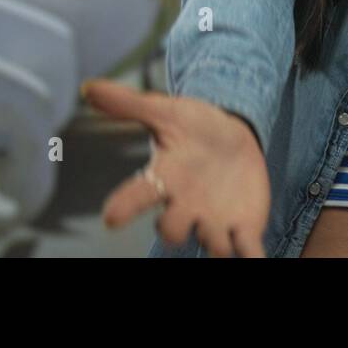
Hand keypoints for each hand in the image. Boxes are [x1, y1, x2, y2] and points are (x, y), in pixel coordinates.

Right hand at [81, 80, 270, 256]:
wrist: (233, 136)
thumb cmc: (192, 127)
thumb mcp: (165, 110)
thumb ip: (128, 103)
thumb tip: (89, 86)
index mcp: (165, 179)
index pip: (138, 195)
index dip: (124, 207)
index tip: (111, 218)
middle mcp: (186, 207)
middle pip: (172, 230)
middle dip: (173, 228)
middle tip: (179, 219)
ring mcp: (215, 220)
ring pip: (212, 244)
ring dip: (216, 243)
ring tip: (224, 238)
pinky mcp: (245, 226)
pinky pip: (248, 250)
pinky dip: (253, 258)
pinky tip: (258, 261)